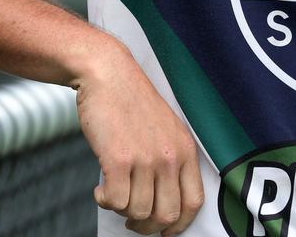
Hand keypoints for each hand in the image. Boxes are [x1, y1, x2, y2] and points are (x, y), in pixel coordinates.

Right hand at [74, 41, 203, 234]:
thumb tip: (161, 203)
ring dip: (122, 209)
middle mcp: (169, 156)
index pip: (194, 202)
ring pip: (137, 212)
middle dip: (146, 224)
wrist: (108, 74)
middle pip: (166, 215)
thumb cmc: (132, 102)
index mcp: (184, 148)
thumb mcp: (165, 129)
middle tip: (131, 215)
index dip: (178, 224)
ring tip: (114, 191)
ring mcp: (145, 158)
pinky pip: (114, 202)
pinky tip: (101, 188)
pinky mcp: (118, 159)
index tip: (163, 229)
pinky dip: (104, 201)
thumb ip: (169, 160)